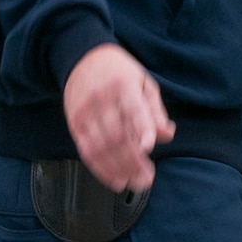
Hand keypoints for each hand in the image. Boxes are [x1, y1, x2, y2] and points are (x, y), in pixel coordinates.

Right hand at [63, 43, 173, 191]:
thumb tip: (166, 135)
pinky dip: (101, 169)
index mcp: (123, 85)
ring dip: (118, 169)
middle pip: (116, 135)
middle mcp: (101, 99)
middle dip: (133, 160)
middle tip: (148, 178)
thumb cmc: (119, 72)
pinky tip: (115, 180)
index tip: (149, 147)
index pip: (133, 109)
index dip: (141, 128)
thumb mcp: (143, 82)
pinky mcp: (75, 124)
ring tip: (135, 182)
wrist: (81, 59)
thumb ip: (155, 110)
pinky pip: (87, 151)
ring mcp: (85, 113)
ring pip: (101, 147)